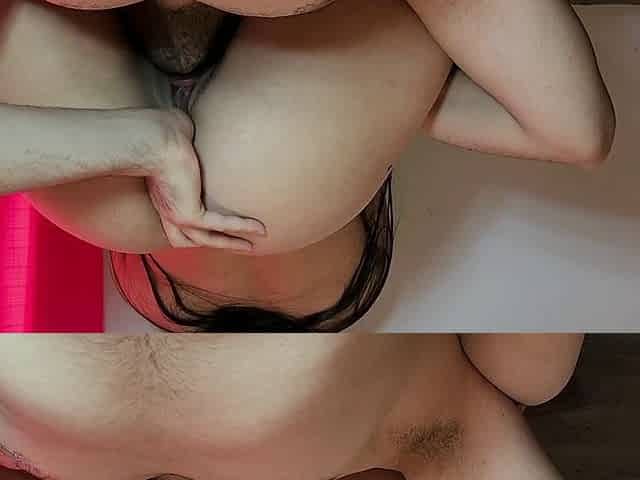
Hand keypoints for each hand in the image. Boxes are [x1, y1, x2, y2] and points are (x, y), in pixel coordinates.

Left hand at [142, 108, 265, 250]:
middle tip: (240, 245)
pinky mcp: (188, 215)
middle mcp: (168, 210)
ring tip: (252, 247)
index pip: (179, 222)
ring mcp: (177, 215)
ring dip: (232, 244)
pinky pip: (220, 225)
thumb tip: (191, 123)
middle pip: (193, 239)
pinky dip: (241, 228)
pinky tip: (259, 228)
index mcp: (163, 196)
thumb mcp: (176, 137)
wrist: (154, 139)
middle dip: (218, 243)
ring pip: (208, 239)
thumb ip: (185, 137)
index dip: (197, 229)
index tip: (217, 228)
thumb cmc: (161, 132)